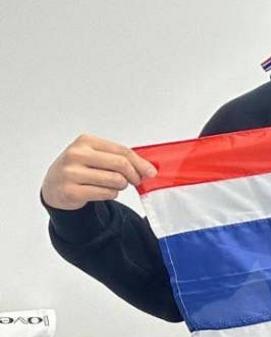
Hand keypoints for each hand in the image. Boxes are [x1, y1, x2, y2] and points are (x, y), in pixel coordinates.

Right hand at [41, 134, 156, 210]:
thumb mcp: (96, 156)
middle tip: (136, 181)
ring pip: (115, 181)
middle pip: (121, 164)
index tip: (150, 172)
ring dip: (121, 186)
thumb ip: (120, 158)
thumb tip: (148, 169)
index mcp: (85, 141)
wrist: (54, 186)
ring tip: (114, 185)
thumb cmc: (80, 169)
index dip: (140, 163)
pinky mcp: (70, 191)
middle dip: (134, 175)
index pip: (122, 151)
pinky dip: (111, 194)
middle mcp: (75, 155)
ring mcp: (70, 173)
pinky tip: (104, 191)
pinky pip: (105, 193)